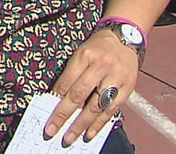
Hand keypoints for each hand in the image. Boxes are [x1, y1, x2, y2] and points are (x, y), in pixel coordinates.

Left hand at [44, 29, 137, 145]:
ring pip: (96, 105)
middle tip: (52, 130)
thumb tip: (58, 99)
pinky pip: (111, 110)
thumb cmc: (99, 48)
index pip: (68, 81)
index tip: (48, 113)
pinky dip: (99, 124)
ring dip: (81, 124)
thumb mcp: (82, 53)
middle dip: (63, 114)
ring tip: (69, 137)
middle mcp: (101, 65)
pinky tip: (89, 133)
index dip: (56, 99)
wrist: (126, 39)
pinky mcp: (127, 88)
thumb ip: (71, 74)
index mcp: (86, 55)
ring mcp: (116, 77)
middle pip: (79, 94)